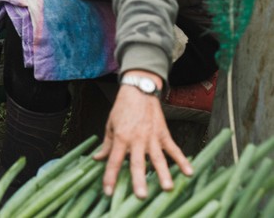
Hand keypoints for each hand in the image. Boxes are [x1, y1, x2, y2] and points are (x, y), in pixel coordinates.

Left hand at [93, 70, 191, 198]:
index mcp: (121, 138)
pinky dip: (182, 161)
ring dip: (163, 174)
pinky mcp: (164, 134)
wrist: (139, 91)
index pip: (114, 161)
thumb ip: (107, 145)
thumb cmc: (122, 108)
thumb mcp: (110, 125)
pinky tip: (189, 172)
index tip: (108, 192)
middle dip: (139, 180)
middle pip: (138, 163)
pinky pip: (174, 149)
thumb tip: (98, 159)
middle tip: (141, 196)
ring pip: (158, 159)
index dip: (110, 177)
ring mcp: (152, 137)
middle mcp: (137, 140)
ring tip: (168, 189)